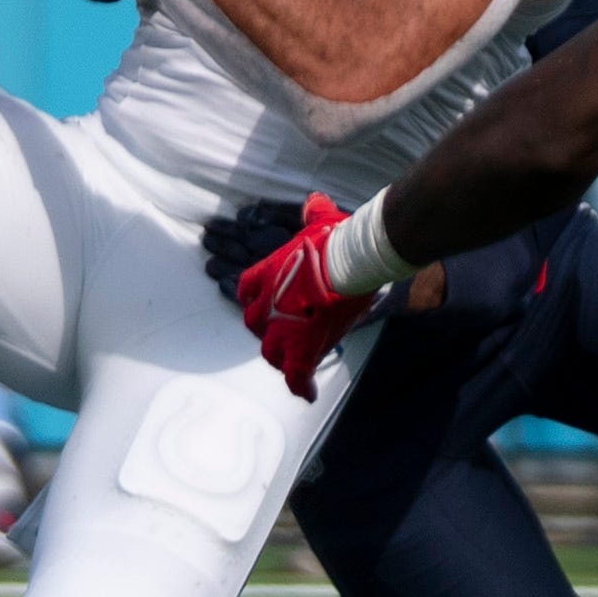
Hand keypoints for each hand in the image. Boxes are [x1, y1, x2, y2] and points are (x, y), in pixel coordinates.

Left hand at [237, 193, 379, 400]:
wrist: (351, 261)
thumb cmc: (338, 240)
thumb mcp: (322, 221)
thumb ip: (314, 214)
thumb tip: (314, 202)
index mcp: (267, 274)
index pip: (246, 290)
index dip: (256, 297)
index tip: (265, 300)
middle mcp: (267, 305)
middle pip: (256, 324)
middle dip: (269, 329)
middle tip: (288, 330)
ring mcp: (282, 330)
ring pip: (271, 353)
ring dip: (282, 357)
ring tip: (297, 361)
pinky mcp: (302, 350)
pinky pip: (295, 376)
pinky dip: (300, 386)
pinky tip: (308, 393)